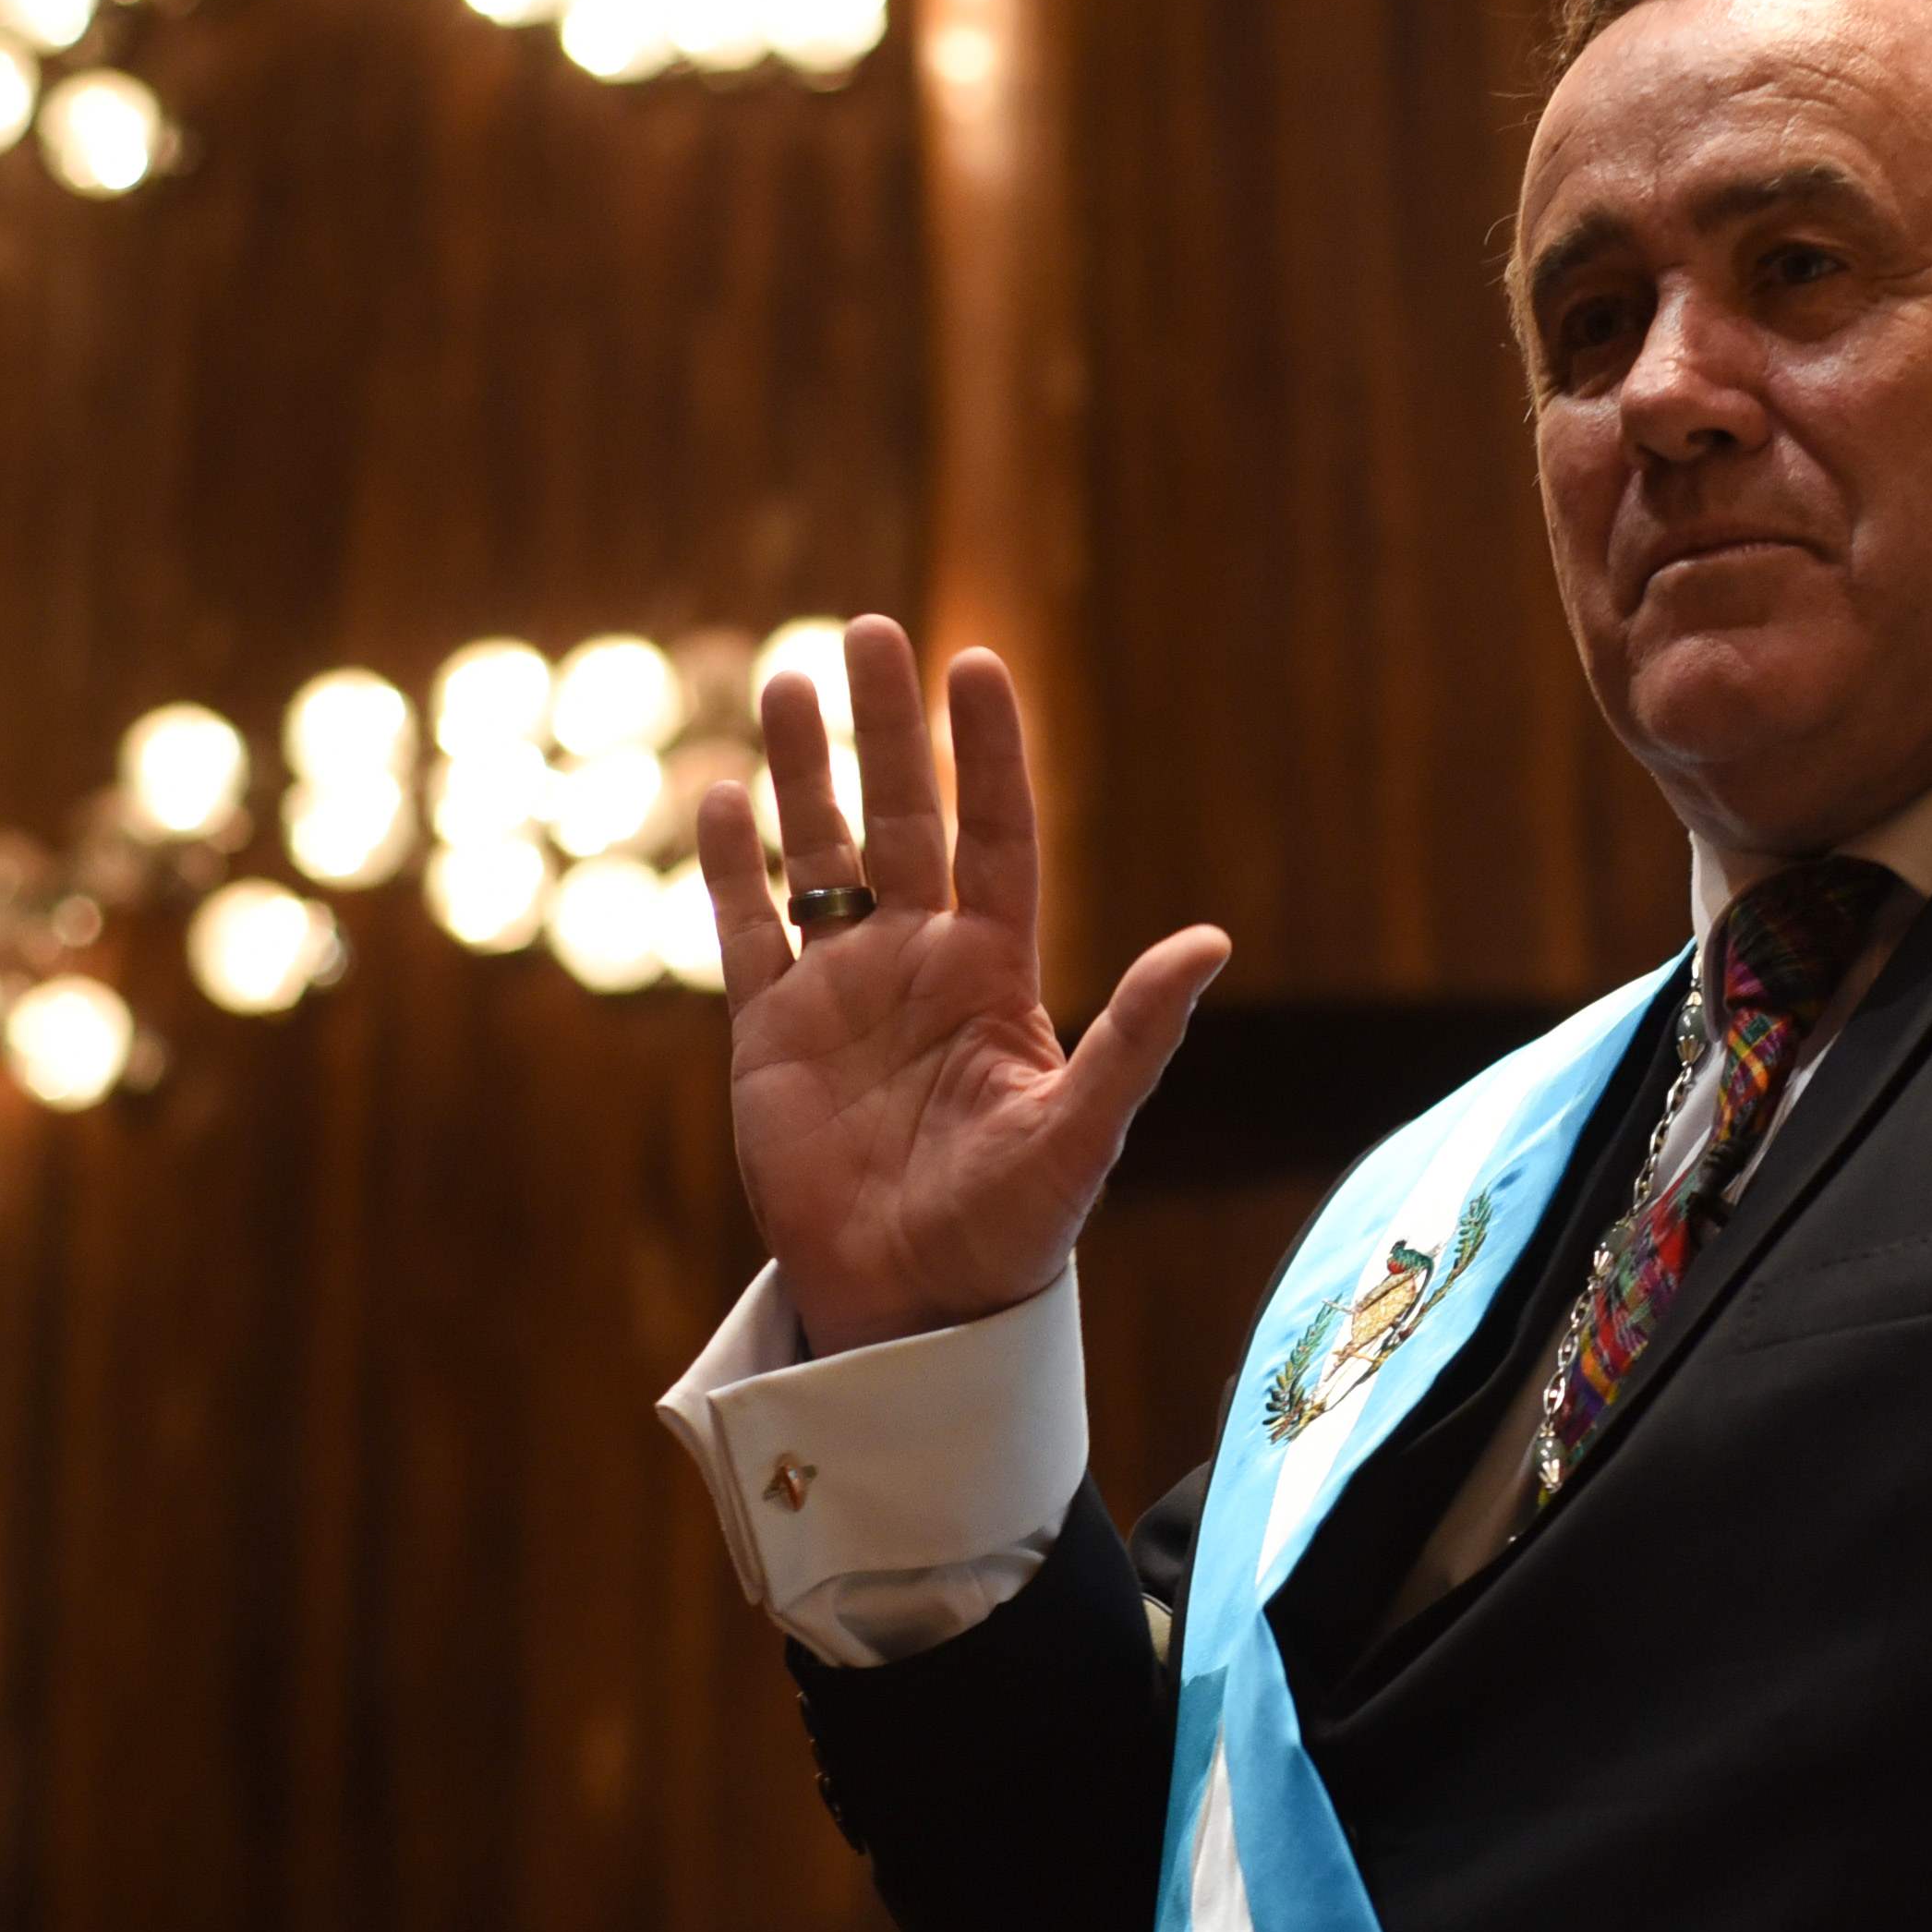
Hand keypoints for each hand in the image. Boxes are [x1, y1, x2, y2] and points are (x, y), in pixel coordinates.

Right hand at [692, 617, 1232, 1354]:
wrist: (914, 1303)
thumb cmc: (1012, 1229)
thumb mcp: (1080, 1129)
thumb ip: (1134, 1033)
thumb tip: (1211, 940)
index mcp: (996, 971)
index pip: (994, 831)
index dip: (986, 750)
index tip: (977, 663)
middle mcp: (919, 963)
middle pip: (902, 818)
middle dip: (887, 728)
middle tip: (872, 629)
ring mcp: (842, 993)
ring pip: (820, 855)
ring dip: (805, 772)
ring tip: (791, 678)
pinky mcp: (772, 1036)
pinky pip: (749, 932)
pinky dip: (732, 867)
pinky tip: (721, 793)